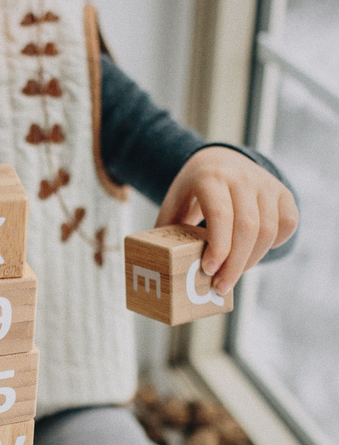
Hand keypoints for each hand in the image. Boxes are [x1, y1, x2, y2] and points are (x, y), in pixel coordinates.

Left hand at [155, 146, 298, 293]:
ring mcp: (266, 183)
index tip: (209, 270)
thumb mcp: (174, 200)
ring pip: (268, 230)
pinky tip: (254, 253)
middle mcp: (242, 177)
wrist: (220, 159)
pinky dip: (274, 244)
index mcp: (210, 177)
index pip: (221, 215)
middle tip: (220, 286)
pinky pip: (288, 224)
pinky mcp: (283, 192)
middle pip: (248, 227)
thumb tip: (156, 262)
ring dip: (252, 260)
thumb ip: (166, 227)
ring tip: (232, 275)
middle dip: (235, 263)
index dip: (218, 246)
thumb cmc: (193, 189)